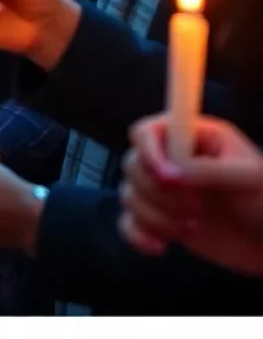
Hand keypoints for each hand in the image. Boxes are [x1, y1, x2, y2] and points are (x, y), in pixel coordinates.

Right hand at [119, 114, 262, 276]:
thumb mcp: (250, 179)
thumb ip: (209, 170)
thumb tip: (172, 175)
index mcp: (191, 137)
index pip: (146, 132)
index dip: (149, 152)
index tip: (170, 181)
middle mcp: (170, 160)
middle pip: (133, 164)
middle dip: (159, 193)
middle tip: (196, 209)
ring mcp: (163, 191)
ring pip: (129, 195)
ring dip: (156, 217)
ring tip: (192, 227)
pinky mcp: (160, 220)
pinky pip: (128, 223)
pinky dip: (137, 235)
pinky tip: (160, 246)